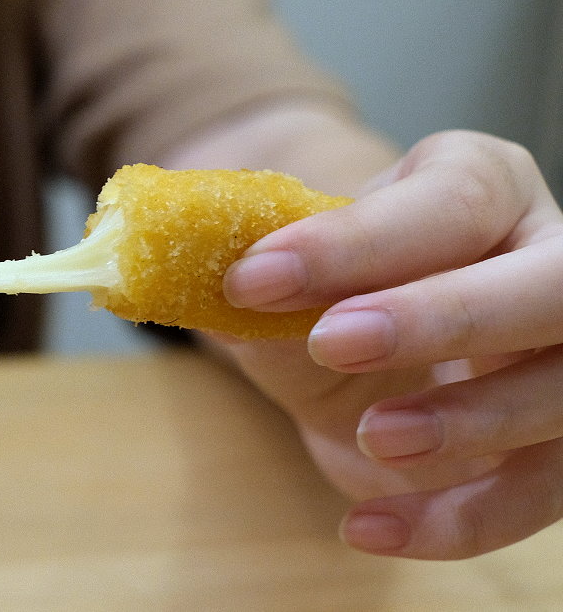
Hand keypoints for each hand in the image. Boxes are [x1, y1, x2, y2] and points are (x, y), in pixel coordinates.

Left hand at [221, 129, 562, 558]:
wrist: (356, 338)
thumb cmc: (328, 283)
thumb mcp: (291, 268)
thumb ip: (256, 273)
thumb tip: (186, 276)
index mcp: (479, 184)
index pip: (445, 201)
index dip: (355, 242)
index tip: (253, 278)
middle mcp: (544, 256)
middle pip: (548, 287)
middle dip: (444, 316)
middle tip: (333, 344)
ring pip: (562, 393)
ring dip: (469, 422)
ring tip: (369, 436)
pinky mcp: (557, 441)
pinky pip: (536, 491)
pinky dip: (458, 520)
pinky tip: (368, 527)